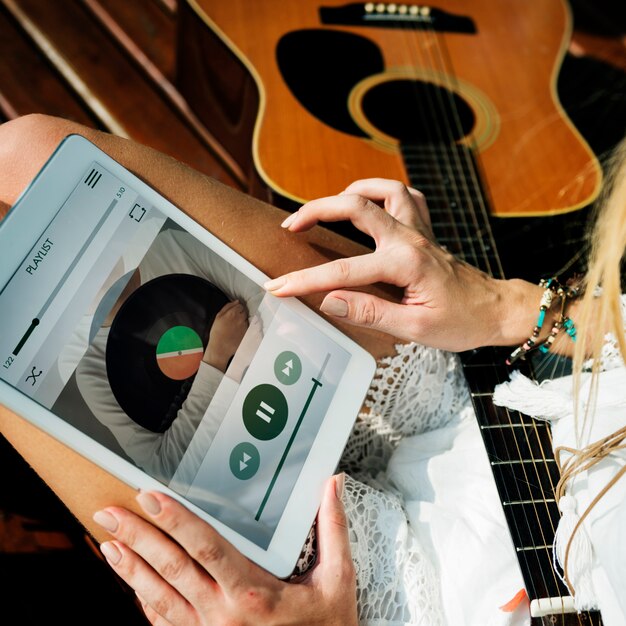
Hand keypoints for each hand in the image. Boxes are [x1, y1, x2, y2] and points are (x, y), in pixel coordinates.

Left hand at [92, 476, 356, 625]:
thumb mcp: (337, 580)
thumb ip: (332, 529)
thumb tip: (330, 487)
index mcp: (253, 592)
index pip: (205, 546)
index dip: (175, 519)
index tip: (151, 497)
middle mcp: (223, 614)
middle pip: (171, 568)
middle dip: (138, 537)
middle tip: (111, 512)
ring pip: (158, 597)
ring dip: (131, 569)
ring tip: (109, 543)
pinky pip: (165, 623)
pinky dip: (143, 601)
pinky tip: (132, 584)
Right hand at [203, 300, 248, 370]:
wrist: (220, 347)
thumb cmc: (217, 332)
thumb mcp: (218, 317)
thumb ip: (228, 306)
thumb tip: (236, 301)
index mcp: (233, 312)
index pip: (240, 306)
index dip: (236, 309)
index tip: (232, 314)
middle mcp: (241, 318)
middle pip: (244, 312)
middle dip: (240, 314)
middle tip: (233, 321)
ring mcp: (245, 326)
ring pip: (246, 319)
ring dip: (242, 321)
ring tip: (234, 328)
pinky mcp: (247, 333)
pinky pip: (248, 327)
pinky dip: (244, 328)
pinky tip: (237, 333)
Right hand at [265, 179, 541, 351]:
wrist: (496, 311)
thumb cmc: (461, 322)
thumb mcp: (414, 329)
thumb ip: (370, 312)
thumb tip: (329, 301)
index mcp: (404, 264)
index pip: (343, 272)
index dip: (305, 280)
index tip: (278, 287)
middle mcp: (409, 238)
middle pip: (355, 207)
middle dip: (316, 211)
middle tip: (290, 225)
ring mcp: (418, 230)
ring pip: (382, 191)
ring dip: (350, 192)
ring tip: (325, 208)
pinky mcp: (424, 232)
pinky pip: (404, 197)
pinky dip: (381, 193)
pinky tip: (368, 203)